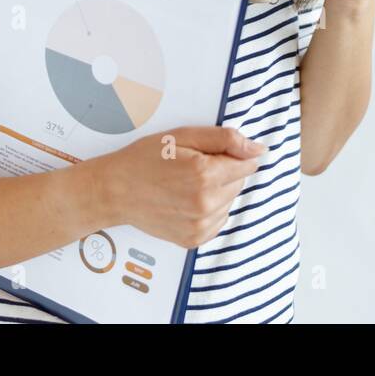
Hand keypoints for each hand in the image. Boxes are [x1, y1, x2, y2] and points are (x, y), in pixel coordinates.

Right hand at [92, 126, 265, 248]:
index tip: (211, 153)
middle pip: (239, 182)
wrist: (115, 191)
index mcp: (205, 173)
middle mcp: (205, 203)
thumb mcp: (182, 136)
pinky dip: (209, 210)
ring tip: (186, 184)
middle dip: (224, 172)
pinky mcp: (194, 239)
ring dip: (217, 191)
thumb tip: (259, 149)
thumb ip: (225, 139)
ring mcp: (200, 225)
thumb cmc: (144, 159)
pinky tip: (186, 200)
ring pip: (229, 202)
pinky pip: (218, 221)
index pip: (247, 163)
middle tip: (192, 166)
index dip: (232, 154)